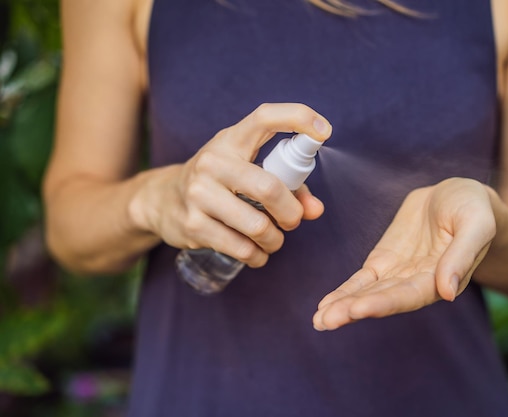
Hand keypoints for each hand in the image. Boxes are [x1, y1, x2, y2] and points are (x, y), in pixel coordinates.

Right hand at [131, 103, 331, 266]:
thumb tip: (316, 210)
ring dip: (274, 240)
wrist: (162, 200)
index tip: (323, 131)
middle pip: (269, 189)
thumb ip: (289, 186)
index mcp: (231, 140)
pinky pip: (241, 248)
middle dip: (291, 213)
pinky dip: (258, 256)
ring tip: (272, 240)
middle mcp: (213, 162)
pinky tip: (256, 253)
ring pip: (258, 226)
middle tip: (292, 221)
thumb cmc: (219, 182)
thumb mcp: (248, 170)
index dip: (298, 118)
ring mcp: (199, 194)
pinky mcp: (192, 225)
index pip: (265, 118)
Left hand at [312, 177, 495, 329]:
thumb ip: (462, 256)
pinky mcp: (384, 261)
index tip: (358, 309)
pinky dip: (344, 292)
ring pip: (368, 293)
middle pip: (383, 299)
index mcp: (442, 278)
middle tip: (327, 320)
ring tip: (320, 320)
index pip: (409, 295)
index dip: (383, 302)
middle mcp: (417, 283)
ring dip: (344, 307)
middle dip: (354, 309)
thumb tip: (447, 291)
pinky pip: (362, 280)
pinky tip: (325, 306)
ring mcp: (398, 273)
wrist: (458, 196)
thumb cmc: (474, 209)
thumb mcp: (476, 224)